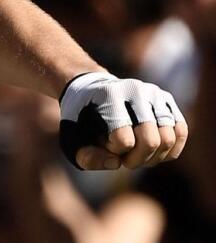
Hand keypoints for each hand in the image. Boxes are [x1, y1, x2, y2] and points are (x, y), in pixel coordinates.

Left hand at [59, 72, 187, 169]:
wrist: (89, 90)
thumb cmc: (80, 119)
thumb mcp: (72, 138)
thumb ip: (86, 157)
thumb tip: (116, 163)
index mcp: (109, 95)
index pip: (124, 139)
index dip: (115, 151)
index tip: (104, 144)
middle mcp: (135, 89)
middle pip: (151, 141)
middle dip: (137, 159)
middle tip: (122, 158)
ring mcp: (154, 93)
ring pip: (169, 138)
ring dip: (153, 157)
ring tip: (135, 154)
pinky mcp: (167, 100)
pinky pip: (181, 132)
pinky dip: (169, 150)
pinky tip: (152, 153)